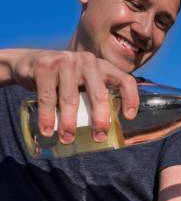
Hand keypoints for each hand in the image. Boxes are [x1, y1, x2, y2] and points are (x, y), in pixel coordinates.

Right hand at [11, 49, 138, 142]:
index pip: (125, 80)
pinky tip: (47, 130)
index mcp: (103, 66)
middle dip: (99, 119)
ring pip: (71, 99)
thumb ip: (95, 96)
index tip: (129, 118)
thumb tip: (105, 130)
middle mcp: (88, 61)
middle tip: (98, 138)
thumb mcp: (83, 83)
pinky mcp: (45, 66)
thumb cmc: (63, 79)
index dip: (131, 98)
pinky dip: (47, 116)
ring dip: (70, 123)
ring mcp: (66, 61)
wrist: (29, 62)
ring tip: (67, 139)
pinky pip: (48, 97)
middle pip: (99, 94)